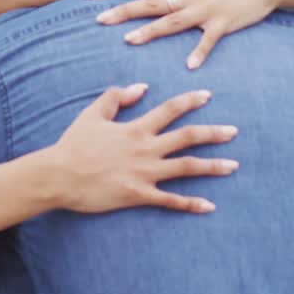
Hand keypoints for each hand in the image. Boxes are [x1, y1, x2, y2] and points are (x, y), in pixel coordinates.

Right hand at [48, 84, 238, 213]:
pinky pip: (170, 200)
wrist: (59, 175)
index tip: (207, 96)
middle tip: (234, 131)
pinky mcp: (139, 194)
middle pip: (187, 137)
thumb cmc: (74, 144)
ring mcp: (145, 173)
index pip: (170, 110)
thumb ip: (116, 97)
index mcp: (135, 128)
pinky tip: (209, 206)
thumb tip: (141, 87)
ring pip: (186, 167)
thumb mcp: (92, 114)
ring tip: (233, 165)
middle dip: (213, 133)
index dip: (190, 101)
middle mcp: (145, 149)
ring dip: (212, 166)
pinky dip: (191, 204)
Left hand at [83, 0, 284, 68]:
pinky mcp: (223, 23)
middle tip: (99, 20)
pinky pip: (209, 39)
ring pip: (173, 21)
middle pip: (149, 3)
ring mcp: (204, 10)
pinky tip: (189, 65)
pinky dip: (200, 51)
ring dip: (152, 30)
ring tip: (129, 40)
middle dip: (123, 11)